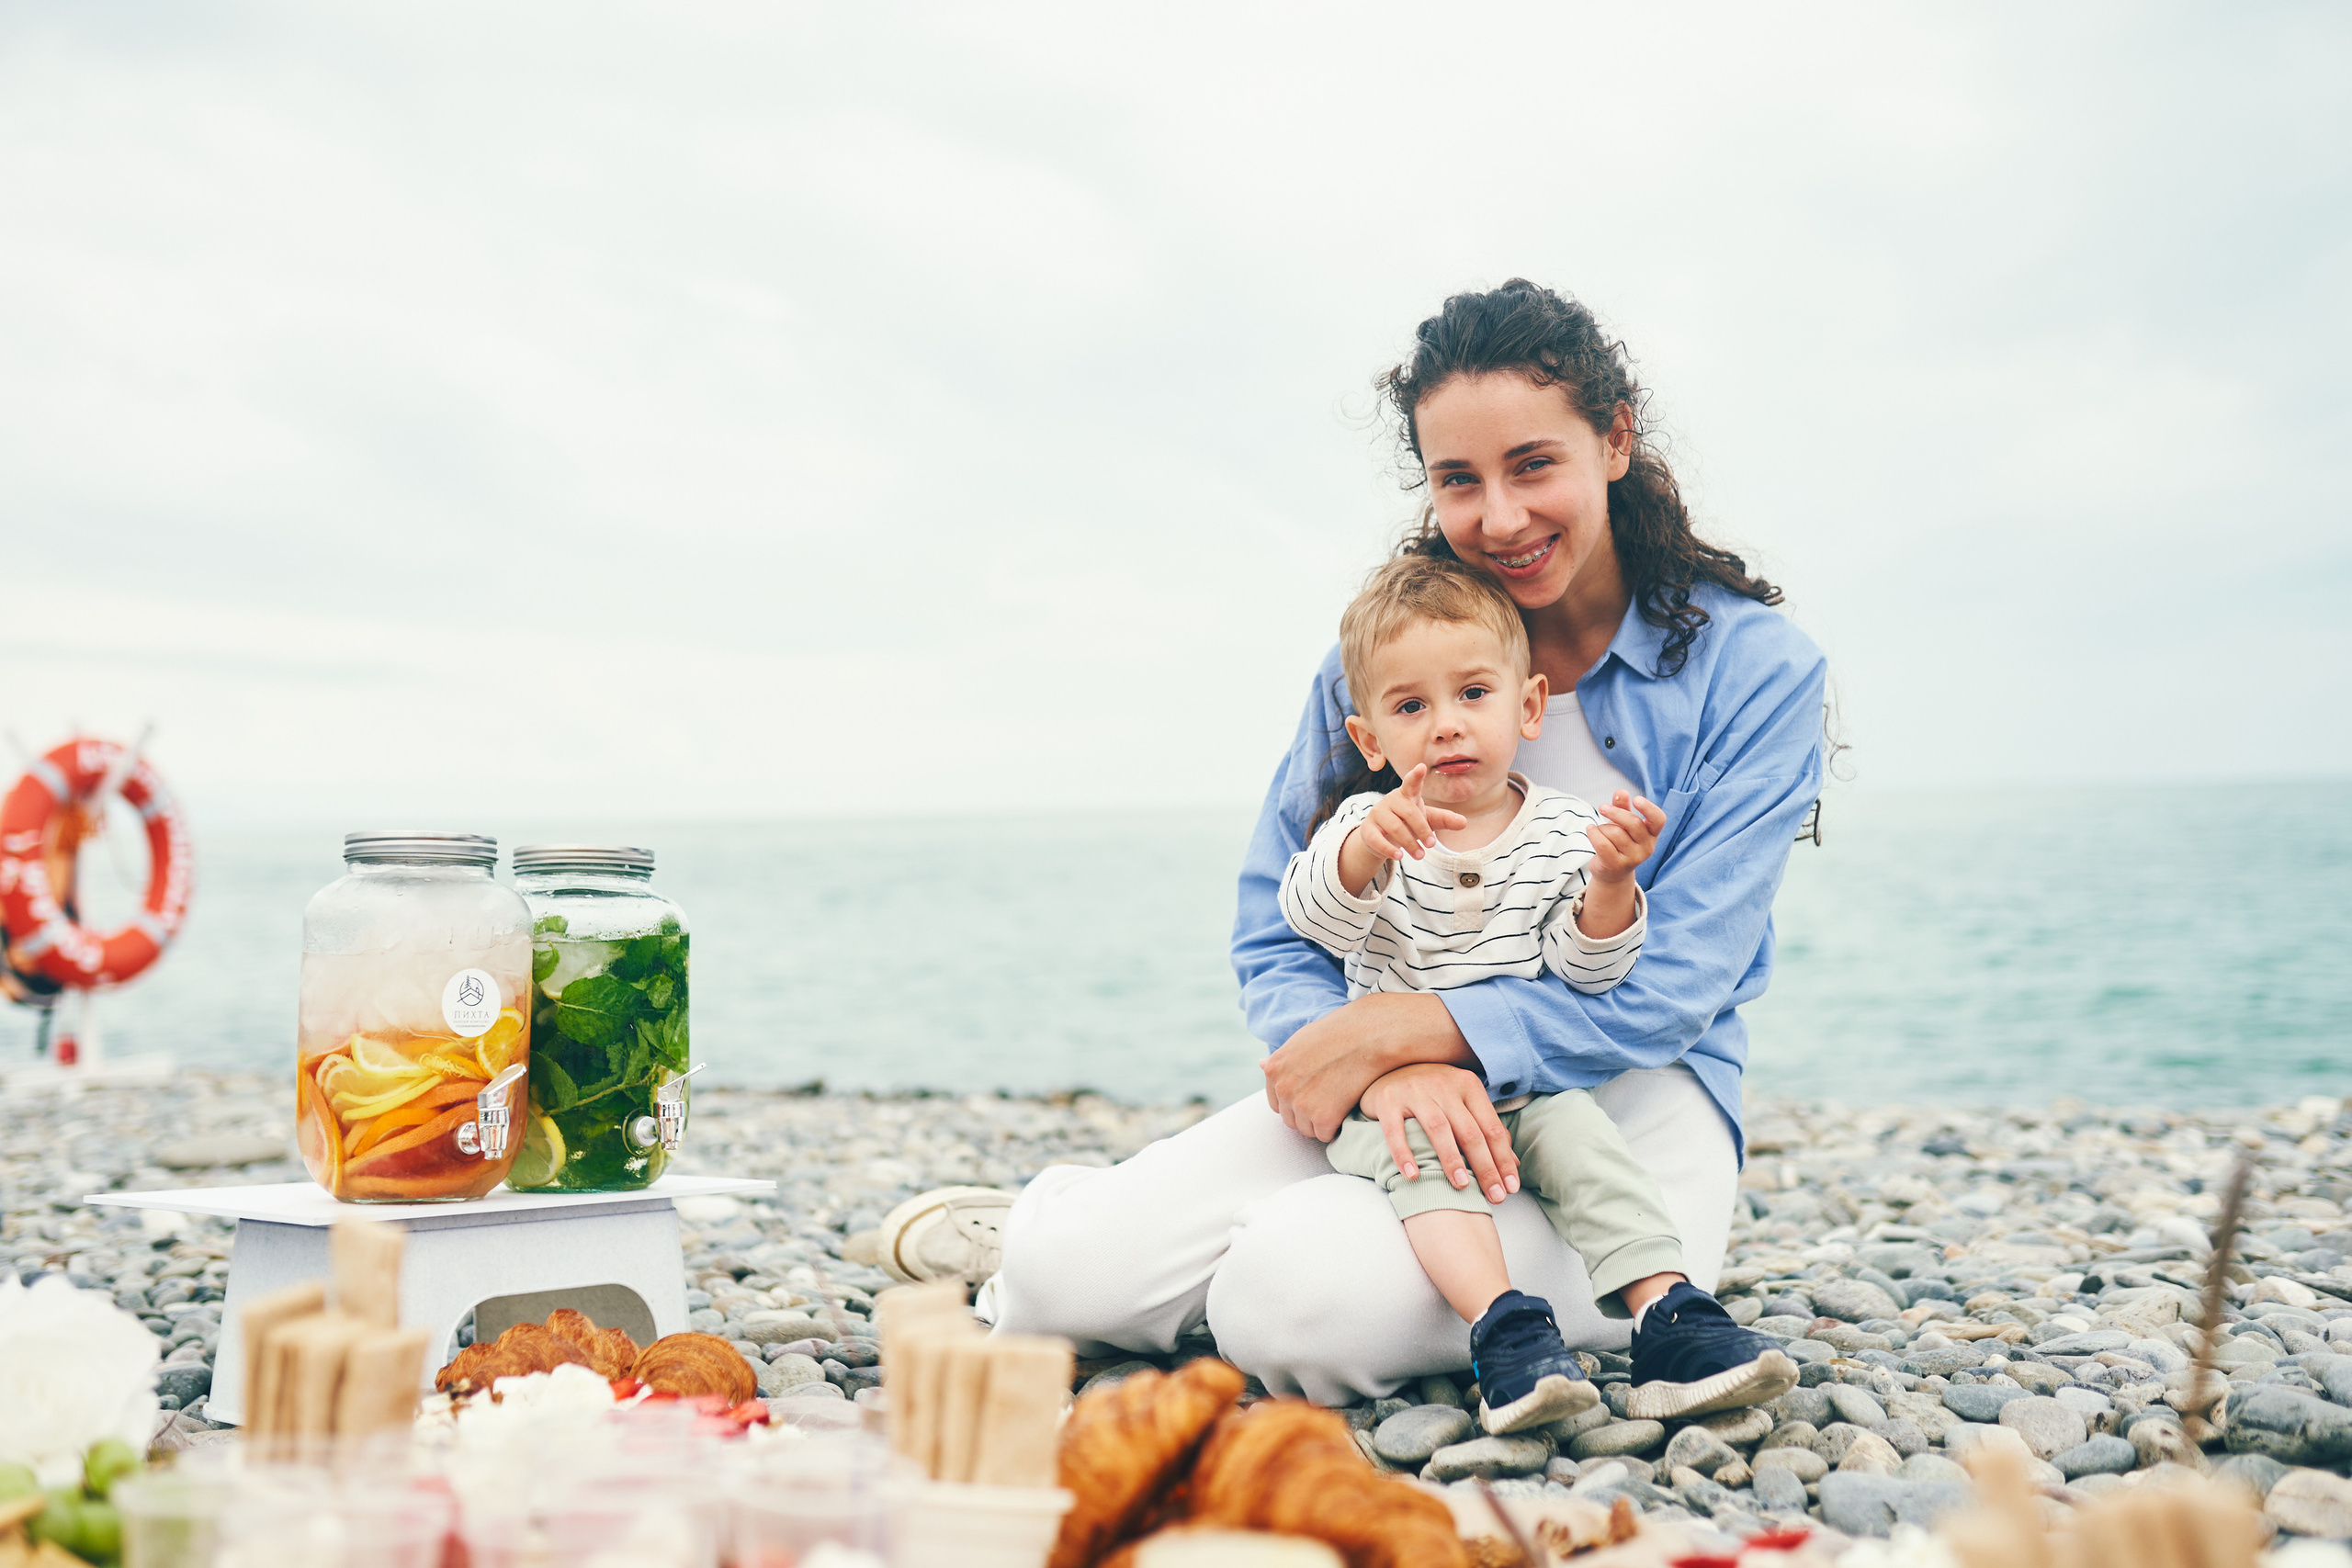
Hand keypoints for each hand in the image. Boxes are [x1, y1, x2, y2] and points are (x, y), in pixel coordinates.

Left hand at [1261, 992, 1475, 1141]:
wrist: (1368, 1036)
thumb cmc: (1338, 1034)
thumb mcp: (1301, 1040)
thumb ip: (1281, 1059)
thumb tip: (1260, 1063)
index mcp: (1273, 1069)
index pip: (1277, 1103)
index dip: (1297, 1101)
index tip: (1315, 1094)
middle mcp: (1283, 1088)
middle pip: (1291, 1119)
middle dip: (1308, 1114)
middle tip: (1331, 1099)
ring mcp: (1301, 1104)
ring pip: (1307, 1129)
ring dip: (1322, 1122)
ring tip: (1340, 1102)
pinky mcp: (1323, 1117)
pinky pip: (1325, 1135)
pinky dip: (1337, 1128)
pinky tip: (1347, 1109)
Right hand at [1337, 764, 1469, 894]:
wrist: (1380, 838)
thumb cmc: (1407, 823)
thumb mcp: (1427, 820)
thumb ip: (1445, 819)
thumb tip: (1464, 822)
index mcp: (1407, 795)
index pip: (1411, 783)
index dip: (1416, 775)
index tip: (1421, 767)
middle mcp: (1391, 801)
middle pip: (1409, 812)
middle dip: (1422, 830)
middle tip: (1432, 845)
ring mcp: (1377, 814)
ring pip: (1395, 827)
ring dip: (1409, 843)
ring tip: (1420, 855)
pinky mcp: (1368, 829)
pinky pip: (1377, 839)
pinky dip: (1388, 849)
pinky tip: (1399, 856)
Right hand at [1358, 1063, 1520, 1204]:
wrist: (1389, 1068)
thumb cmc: (1434, 1093)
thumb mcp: (1463, 1102)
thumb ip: (1486, 1129)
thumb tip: (1513, 1164)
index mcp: (1468, 1086)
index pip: (1491, 1128)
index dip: (1503, 1160)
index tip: (1511, 1188)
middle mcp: (1444, 1086)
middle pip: (1470, 1131)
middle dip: (1485, 1167)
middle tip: (1494, 1197)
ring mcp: (1415, 1091)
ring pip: (1438, 1128)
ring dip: (1451, 1159)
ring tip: (1461, 1186)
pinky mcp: (1389, 1100)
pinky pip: (1396, 1131)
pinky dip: (1404, 1153)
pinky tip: (1413, 1175)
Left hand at [1585, 790, 1663, 881]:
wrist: (1612, 872)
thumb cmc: (1619, 842)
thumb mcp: (1622, 823)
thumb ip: (1622, 807)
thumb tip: (1621, 792)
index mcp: (1652, 834)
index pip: (1659, 820)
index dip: (1649, 808)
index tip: (1636, 799)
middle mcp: (1647, 847)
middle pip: (1633, 823)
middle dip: (1614, 812)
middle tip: (1602, 807)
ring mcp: (1633, 859)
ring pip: (1614, 833)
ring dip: (1602, 827)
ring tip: (1599, 830)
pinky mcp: (1617, 865)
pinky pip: (1602, 843)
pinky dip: (1593, 833)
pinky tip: (1590, 829)